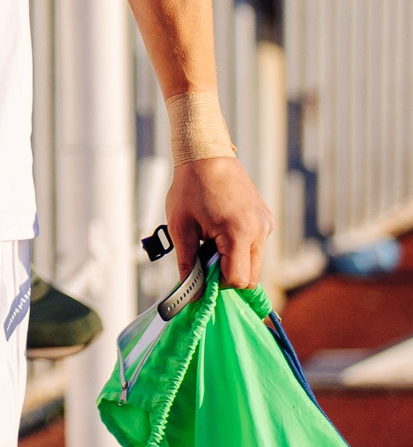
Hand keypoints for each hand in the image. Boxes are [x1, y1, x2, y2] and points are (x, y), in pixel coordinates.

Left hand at [166, 156, 275, 288]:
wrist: (207, 155)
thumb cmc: (190, 188)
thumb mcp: (180, 227)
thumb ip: (188, 262)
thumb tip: (190, 292)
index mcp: (239, 233)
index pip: (238, 279)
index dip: (217, 284)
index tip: (200, 276)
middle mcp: (260, 231)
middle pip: (251, 277)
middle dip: (226, 276)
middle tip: (203, 260)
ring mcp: (266, 225)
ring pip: (255, 263)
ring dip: (233, 262)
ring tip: (209, 242)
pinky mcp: (266, 220)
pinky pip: (256, 247)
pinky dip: (240, 248)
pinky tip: (220, 231)